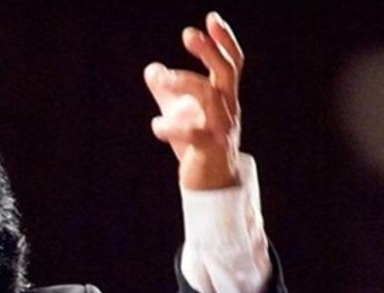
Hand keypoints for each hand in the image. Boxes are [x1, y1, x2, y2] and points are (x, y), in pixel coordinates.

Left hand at [144, 11, 243, 188]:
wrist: (210, 184)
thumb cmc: (197, 145)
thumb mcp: (180, 113)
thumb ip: (168, 90)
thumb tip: (152, 68)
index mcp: (224, 97)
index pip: (231, 63)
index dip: (224, 40)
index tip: (212, 17)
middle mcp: (228, 108)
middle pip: (226, 73)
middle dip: (209, 51)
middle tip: (188, 34)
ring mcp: (221, 128)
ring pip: (211, 98)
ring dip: (186, 84)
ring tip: (160, 79)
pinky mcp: (209, 149)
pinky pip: (192, 134)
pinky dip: (172, 128)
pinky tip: (156, 125)